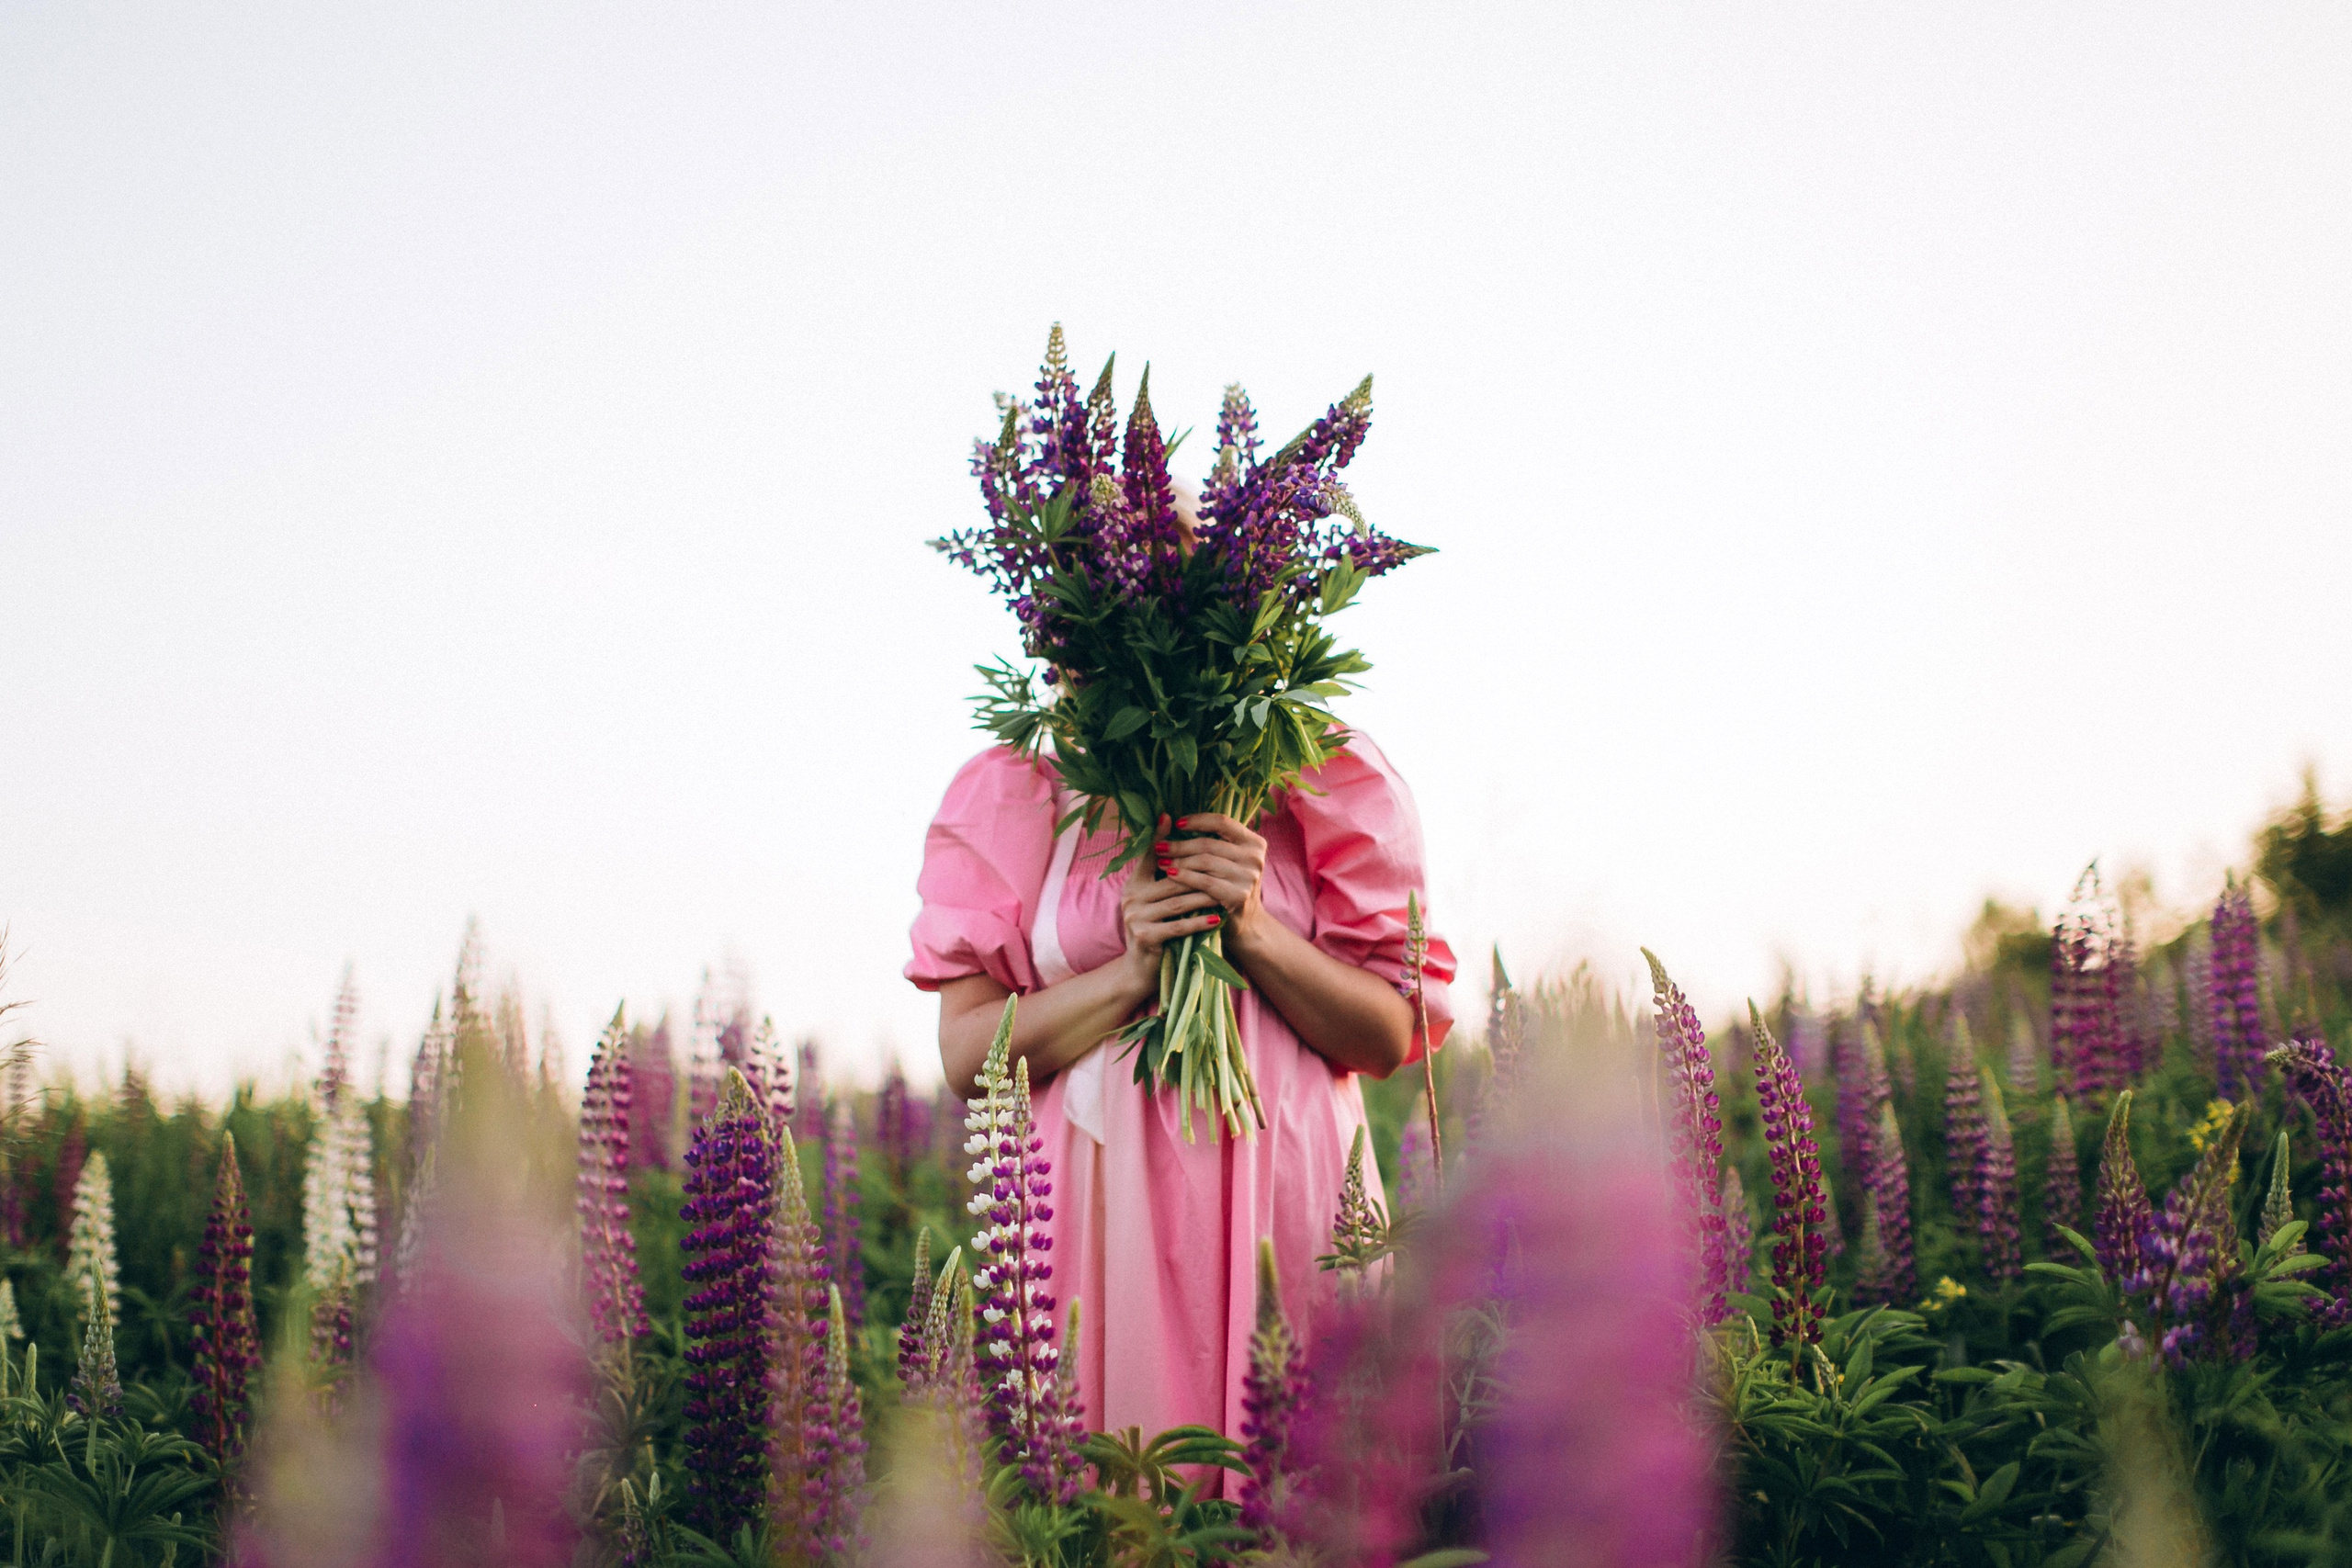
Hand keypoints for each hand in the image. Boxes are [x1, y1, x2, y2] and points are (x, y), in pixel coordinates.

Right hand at [1116, 848, 1223, 990]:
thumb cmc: (1156, 928)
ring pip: (1177, 902)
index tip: (1173, 817)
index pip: (1149, 855)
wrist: (1140, 968)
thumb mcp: (1157, 900)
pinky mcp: (1145, 937)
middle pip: (1171, 880)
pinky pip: (1177, 926)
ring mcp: (1135, 917)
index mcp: (1134, 883)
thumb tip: (1190, 848)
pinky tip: (1216, 919)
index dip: (1160, 836)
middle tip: (1225, 868)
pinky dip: (1198, 923)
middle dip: (1200, 874)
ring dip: (1204, 898)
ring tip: (1226, 893)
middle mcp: (1131, 897)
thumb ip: (1167, 877)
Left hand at [1155, 812, 1268, 950]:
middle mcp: (1255, 857)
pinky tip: (1169, 875)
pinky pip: (1205, 882)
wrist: (1245, 922)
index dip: (1197, 820)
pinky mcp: (1239, 895)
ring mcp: (1249, 877)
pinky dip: (1185, 877)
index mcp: (1255, 842)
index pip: (1222, 822)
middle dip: (1180, 845)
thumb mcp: (1228, 860)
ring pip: (1205, 861)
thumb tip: (1171, 818)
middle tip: (1160, 847)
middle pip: (1209, 844)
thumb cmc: (1229, 885)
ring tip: (1161, 861)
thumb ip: (1213, 840)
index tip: (1177, 823)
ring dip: (1179, 861)